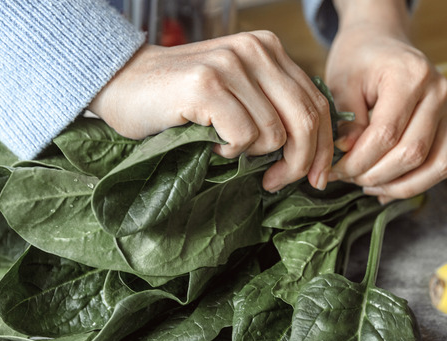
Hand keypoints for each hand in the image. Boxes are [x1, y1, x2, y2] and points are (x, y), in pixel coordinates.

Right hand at [88, 32, 333, 191]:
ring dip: (252, 156)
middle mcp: (255, 50)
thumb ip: (272, 108)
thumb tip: (313, 154)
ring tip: (224, 148)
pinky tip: (208, 143)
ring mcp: (231, 65)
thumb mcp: (237, 95)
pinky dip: (228, 151)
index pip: (317, 104)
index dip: (324, 148)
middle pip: (305, 121)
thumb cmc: (179, 100)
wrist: (122, 84)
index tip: (317, 178)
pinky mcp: (208, 85)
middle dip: (299, 164)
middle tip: (276, 183)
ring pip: (275, 134)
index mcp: (269, 50)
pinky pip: (243, 137)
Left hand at [326, 1, 446, 202]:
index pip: (386, 134)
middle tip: (346, 179)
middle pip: (412, 153)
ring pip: (435, 166)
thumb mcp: (342, 83)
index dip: (358, 161)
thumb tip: (348, 155)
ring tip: (366, 186)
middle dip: (374, 175)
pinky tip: (385, 187)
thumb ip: (346, 121)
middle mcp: (439, 93)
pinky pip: (442, 164)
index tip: (333, 170)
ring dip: (398, 186)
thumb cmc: (358, 62)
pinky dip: (415, 183)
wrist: (381, 43)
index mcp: (410, 76)